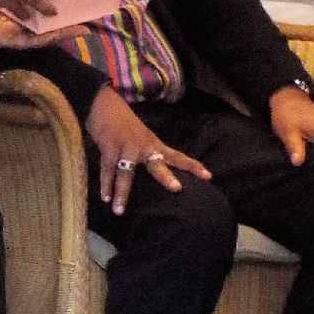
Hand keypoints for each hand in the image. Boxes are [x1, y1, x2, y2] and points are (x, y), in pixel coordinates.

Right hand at [85, 86, 208, 215]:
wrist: (104, 103)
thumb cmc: (122, 122)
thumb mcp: (141, 136)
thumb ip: (147, 151)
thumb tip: (155, 168)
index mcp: (153, 144)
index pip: (176, 156)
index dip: (192, 166)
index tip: (209, 176)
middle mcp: (143, 146)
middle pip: (157, 163)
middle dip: (165, 176)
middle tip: (177, 189)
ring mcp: (126, 147)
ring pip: (126, 172)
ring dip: (123, 192)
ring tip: (120, 211)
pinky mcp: (109, 148)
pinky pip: (108, 170)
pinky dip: (106, 185)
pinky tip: (106, 198)